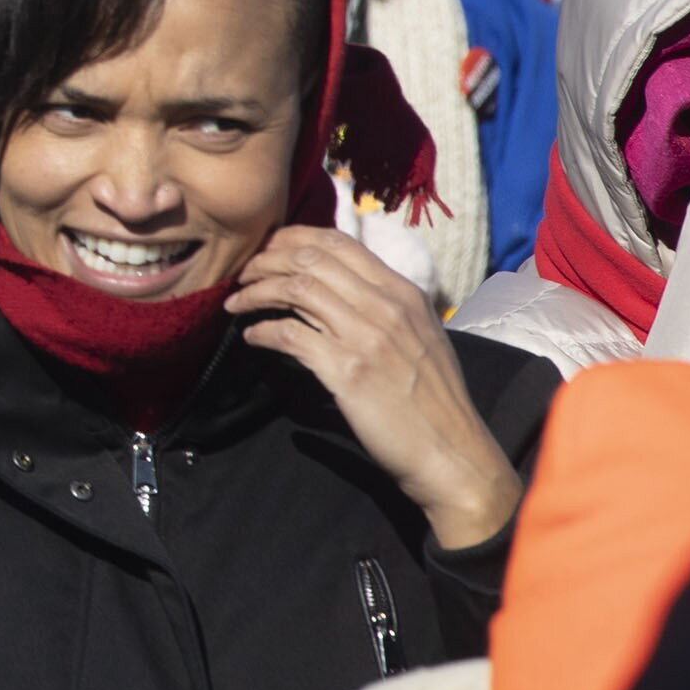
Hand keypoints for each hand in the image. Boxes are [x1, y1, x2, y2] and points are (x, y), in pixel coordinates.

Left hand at [230, 225, 511, 549]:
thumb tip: (338, 287)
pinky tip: (253, 337)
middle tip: (245, 274)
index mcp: (403, 292)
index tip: (269, 248)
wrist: (452, 451)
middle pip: (309, 259)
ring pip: (295, 289)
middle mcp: (386, 306)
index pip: (339, 241)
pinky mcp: (347, 370)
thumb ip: (384, 306)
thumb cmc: (433, 398)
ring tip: (236, 303)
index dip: (294, 238)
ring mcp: (366, 336)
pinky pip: (289, 334)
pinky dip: (262, 330)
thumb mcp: (420, 335)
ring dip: (255, 292)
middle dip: (266, 260)